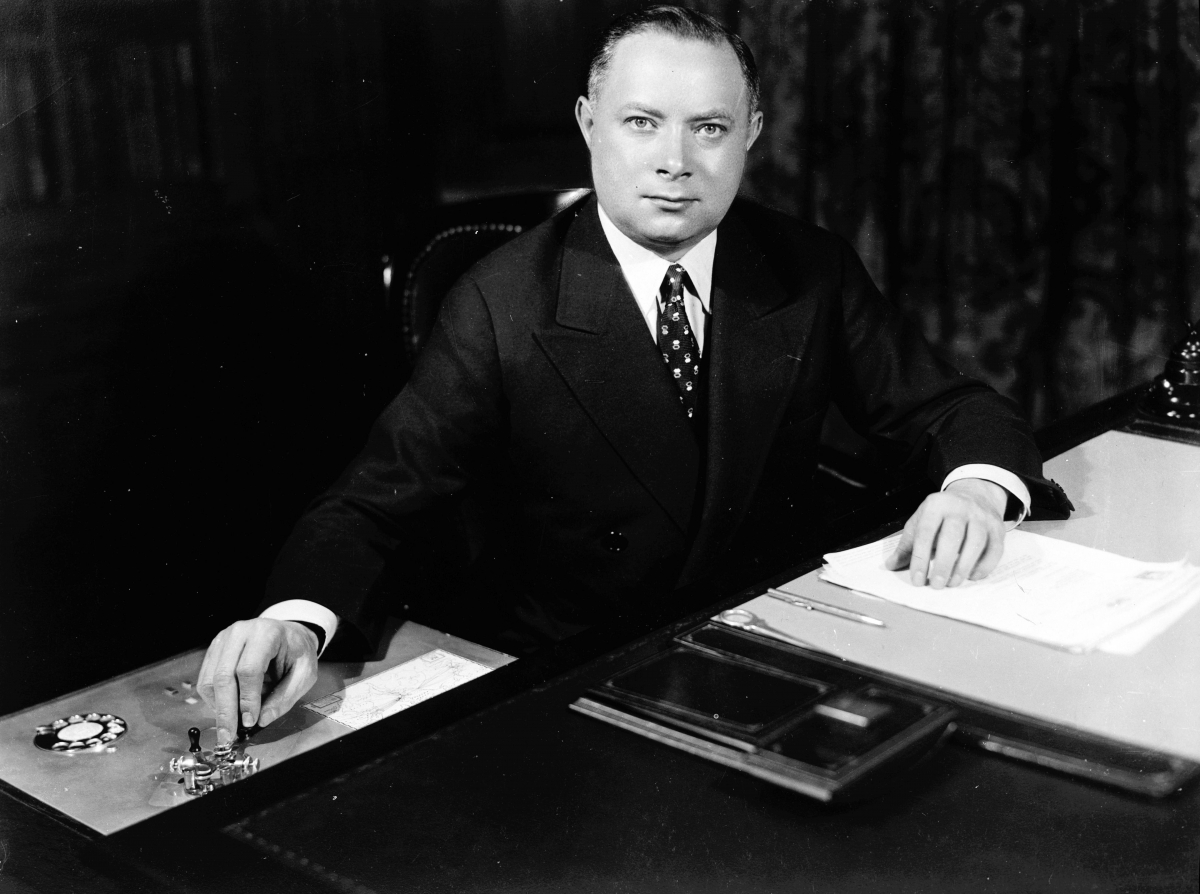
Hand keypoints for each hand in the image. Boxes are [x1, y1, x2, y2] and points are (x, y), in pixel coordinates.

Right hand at [197, 619, 319, 745]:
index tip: (250, 722)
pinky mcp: (214, 650)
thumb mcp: (305, 674)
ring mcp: (224, 640)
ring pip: (210, 680)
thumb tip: (262, 720)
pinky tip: (227, 710)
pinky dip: (213, 700)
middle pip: (223, 676)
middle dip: (226, 711)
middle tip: (228, 736)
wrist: (289, 634)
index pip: (248, 669)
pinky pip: (205, 680)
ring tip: (231, 725)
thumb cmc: (297, 653)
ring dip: (218, 708)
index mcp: (266, 633)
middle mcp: (240, 632)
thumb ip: (285, 697)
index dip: (247, 699)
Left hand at [885, 478, 1008, 587]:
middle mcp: (959, 508)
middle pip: (952, 537)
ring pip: (975, 542)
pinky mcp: (997, 527)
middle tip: (936, 585)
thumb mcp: (920, 522)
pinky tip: (972, 576)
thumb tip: (891, 566)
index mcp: (935, 505)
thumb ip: (907, 545)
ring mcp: (981, 516)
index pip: (925, 532)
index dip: (920, 558)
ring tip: (952, 583)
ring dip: (963, 566)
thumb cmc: (941, 514)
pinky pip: (994, 549)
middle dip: (943, 564)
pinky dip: (984, 565)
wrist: (974, 494)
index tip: (917, 579)